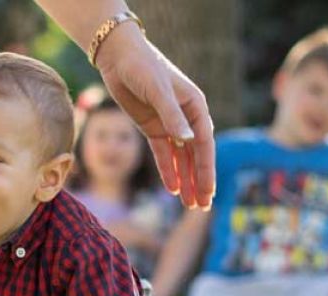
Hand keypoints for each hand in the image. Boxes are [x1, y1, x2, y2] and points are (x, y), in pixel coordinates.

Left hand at [94, 24, 215, 209]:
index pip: (204, 144)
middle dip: (199, 181)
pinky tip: (172, 189)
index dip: (206, 170)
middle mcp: (186, 117)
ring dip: (186, 180)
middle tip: (202, 206)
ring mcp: (169, 124)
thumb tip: (188, 141)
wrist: (119, 58)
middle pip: (196, 155)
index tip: (208, 191)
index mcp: (195, 107)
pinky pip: (163, 154)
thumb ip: (172, 116)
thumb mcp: (158, 91)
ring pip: (181, 158)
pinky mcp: (152, 127)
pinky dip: (168, 171)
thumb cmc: (143, 67)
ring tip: (190, 204)